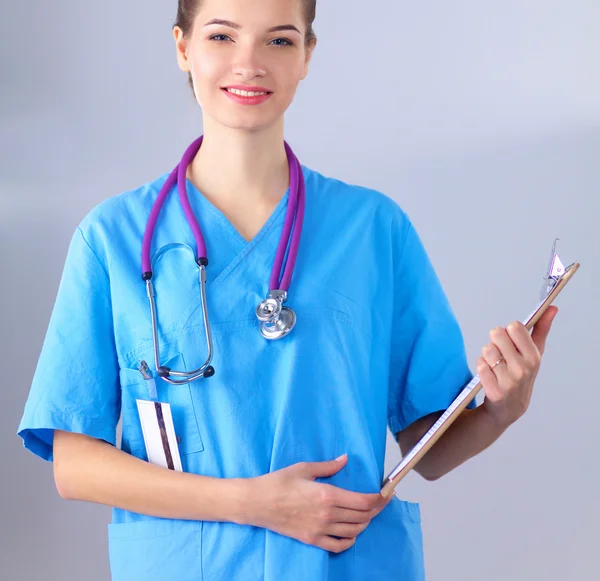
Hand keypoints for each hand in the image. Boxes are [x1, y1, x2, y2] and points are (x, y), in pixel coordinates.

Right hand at [245, 454, 394, 552]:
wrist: (257, 503)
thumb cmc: (278, 482)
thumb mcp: (304, 468)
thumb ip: (328, 466)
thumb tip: (345, 459)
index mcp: (327, 494)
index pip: (364, 501)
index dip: (379, 498)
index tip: (387, 492)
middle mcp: (327, 514)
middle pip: (363, 516)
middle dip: (377, 508)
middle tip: (383, 500)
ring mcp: (320, 529)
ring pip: (354, 530)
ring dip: (365, 523)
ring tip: (368, 513)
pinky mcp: (312, 539)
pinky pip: (338, 545)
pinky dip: (350, 540)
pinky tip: (352, 532)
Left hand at [478, 306, 558, 427]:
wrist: (510, 407)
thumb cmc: (521, 374)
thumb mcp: (534, 353)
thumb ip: (541, 329)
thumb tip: (552, 308)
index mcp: (534, 356)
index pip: (514, 326)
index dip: (508, 331)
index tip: (511, 341)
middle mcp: (523, 368)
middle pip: (497, 333)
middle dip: (496, 341)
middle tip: (500, 353)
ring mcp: (509, 381)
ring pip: (487, 349)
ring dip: (487, 355)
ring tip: (495, 365)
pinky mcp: (494, 391)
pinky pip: (480, 365)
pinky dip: (481, 366)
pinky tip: (488, 374)